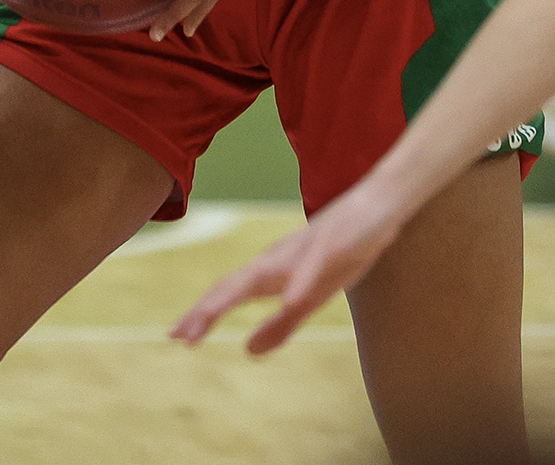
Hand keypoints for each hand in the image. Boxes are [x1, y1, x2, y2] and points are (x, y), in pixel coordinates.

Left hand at [171, 181, 407, 353]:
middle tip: (178, 334)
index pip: (230, 293)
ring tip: (209, 316)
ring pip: (263, 273)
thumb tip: (247, 350)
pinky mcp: (334, 246)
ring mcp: (305, 250)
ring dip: (233, 295)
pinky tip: (289, 301)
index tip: (175, 337)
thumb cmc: (343, 248)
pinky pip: (313, 267)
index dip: (203, 314)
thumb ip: (281, 324)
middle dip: (206, 308)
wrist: (379, 204)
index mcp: (274, 271)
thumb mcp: (312, 296)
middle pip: (236, 284)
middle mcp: (281, 258)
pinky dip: (298, 285)